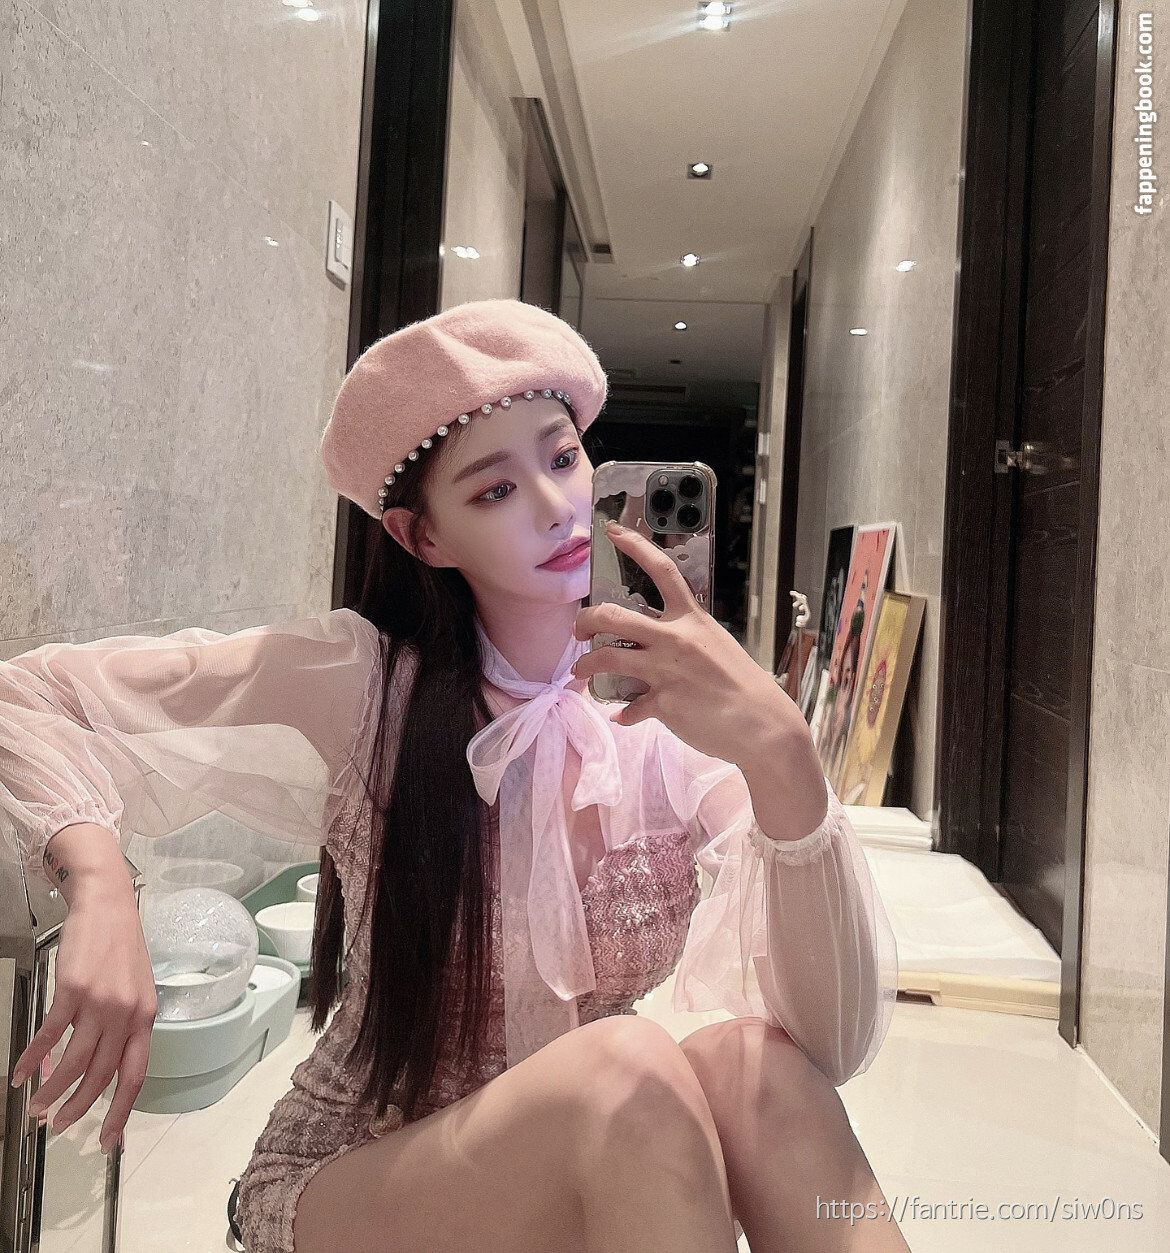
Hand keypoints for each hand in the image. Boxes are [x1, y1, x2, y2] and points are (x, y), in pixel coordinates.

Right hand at [12, 868, 156, 1154]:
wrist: (108, 904)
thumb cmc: (120, 946)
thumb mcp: (135, 988)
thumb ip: (125, 1025)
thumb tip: (105, 1060)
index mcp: (146, 1016)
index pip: (136, 1074)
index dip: (121, 1111)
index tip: (107, 1139)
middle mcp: (127, 1014)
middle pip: (102, 1076)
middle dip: (79, 1108)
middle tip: (59, 1126)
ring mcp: (100, 1002)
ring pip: (75, 1063)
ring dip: (52, 1090)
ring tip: (36, 1107)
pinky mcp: (73, 991)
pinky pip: (50, 1036)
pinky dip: (33, 1059)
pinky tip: (21, 1073)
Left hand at [571, 520, 797, 764]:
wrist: (762, 724)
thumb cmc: (743, 684)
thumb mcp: (716, 644)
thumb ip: (686, 638)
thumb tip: (658, 645)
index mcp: (692, 619)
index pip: (661, 570)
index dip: (635, 546)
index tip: (613, 531)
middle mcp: (675, 639)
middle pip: (614, 616)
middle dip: (586, 619)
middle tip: (581, 629)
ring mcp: (666, 671)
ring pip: (607, 657)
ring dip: (586, 664)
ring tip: (582, 670)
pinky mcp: (663, 703)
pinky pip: (628, 707)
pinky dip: (622, 713)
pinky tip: (622, 716)